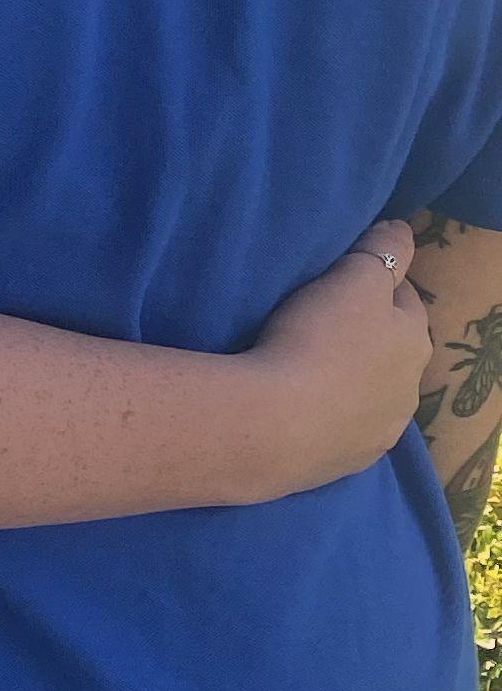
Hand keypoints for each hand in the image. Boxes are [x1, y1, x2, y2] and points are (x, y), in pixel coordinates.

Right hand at [248, 220, 431, 486]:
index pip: (407, 299)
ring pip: (374, 394)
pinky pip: (347, 429)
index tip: (345, 279)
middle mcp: (409, 389)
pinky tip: (306, 408)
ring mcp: (381, 431)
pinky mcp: (349, 461)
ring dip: (354, 380)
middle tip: (327, 323)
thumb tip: (403, 230)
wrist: (275, 424)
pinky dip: (334, 416)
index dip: (378, 284)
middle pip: (394, 350)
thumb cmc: (317, 339)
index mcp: (413, 341)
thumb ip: (383, 250)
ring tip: (313, 368)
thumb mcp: (354, 277)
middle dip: (371, 336)